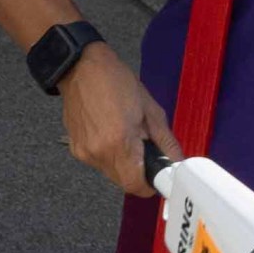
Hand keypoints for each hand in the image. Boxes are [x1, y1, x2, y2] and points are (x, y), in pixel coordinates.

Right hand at [65, 46, 174, 196]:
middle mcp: (98, 152)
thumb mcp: (150, 109)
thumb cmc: (115, 81)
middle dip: (138, 172)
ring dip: (123, 163)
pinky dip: (109, 155)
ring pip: (111, 173)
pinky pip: (99, 162)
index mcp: (119, 142)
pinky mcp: (76, 149)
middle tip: (144, 150)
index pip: (136, 185)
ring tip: (126, 136)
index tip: (158, 175)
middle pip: (123, 182)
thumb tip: (177, 162)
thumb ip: (165, 141)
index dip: (150, 184)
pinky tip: (111, 133)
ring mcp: (84, 152)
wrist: (80, 67)